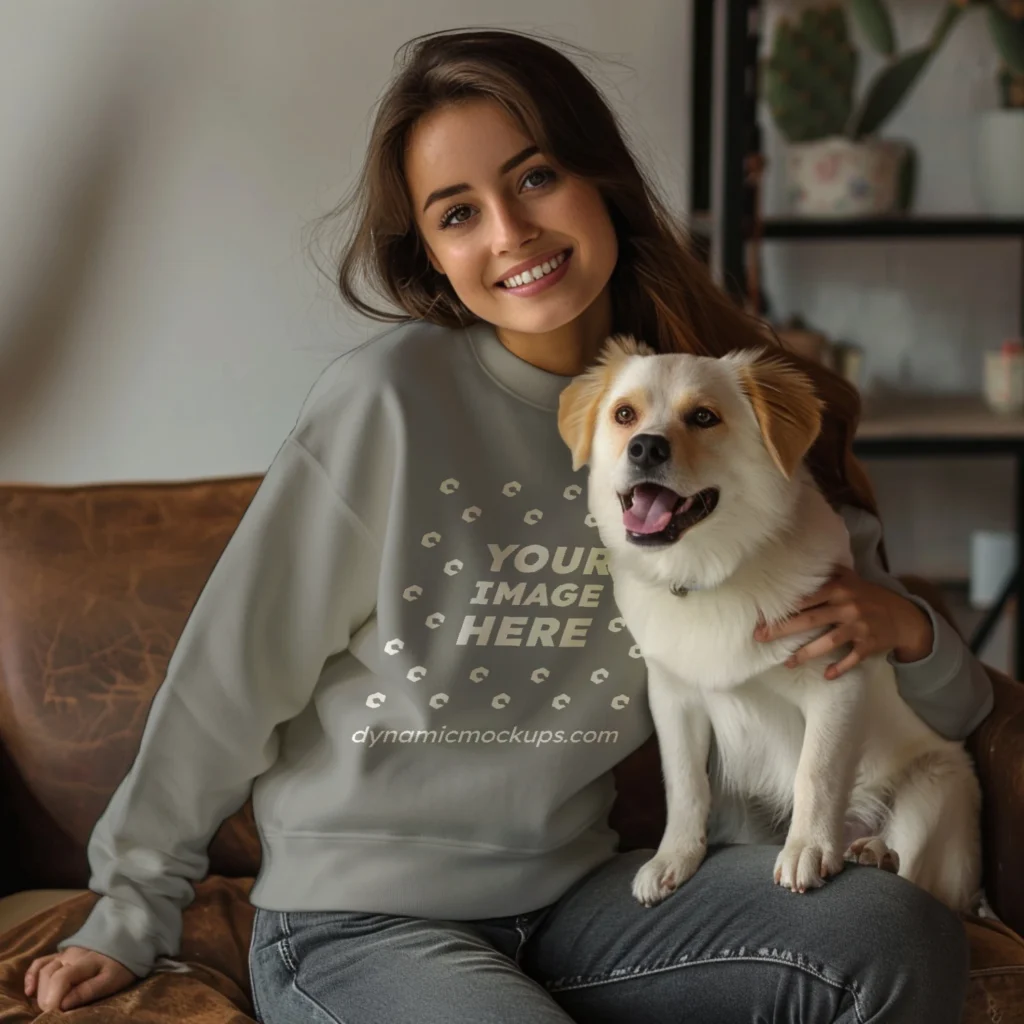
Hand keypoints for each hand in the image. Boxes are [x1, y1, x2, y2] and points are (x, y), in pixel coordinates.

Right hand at [24, 946, 135, 1011]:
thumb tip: (63, 1005)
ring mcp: (65, 953)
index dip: (53, 999)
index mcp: (85, 962)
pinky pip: (41, 962)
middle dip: (47, 998)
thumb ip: (88, 991)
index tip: (56, 1014)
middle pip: (48, 976)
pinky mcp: (62, 954)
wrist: (129, 942)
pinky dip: (32, 976)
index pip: (60, 978)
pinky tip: (29, 991)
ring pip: (43, 970)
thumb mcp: (112, 981)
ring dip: (41, 991)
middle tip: (55, 1013)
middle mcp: (71, 955)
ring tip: (48, 1006)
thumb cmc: (121, 966)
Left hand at [753, 564, 932, 679]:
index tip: (762, 614)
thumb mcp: (852, 580)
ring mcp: (859, 627)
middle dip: (784, 629)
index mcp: (839, 589)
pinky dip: (840, 667)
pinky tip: (826, 675)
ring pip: (829, 641)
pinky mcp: (869, 644)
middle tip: (760, 637)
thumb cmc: (870, 597)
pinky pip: (852, 658)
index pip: (806, 598)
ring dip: (806, 653)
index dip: (784, 607)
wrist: (905, 617)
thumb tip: (801, 561)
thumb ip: (829, 574)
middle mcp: (847, 607)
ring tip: (787, 663)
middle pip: (811, 619)